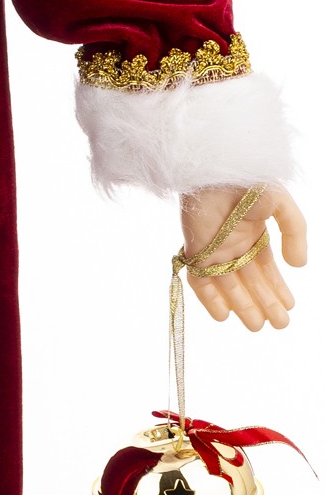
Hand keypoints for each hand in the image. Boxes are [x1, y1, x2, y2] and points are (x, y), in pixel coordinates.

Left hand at [179, 183, 306, 330]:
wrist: (215, 167)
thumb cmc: (249, 179)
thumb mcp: (282, 205)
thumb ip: (295, 232)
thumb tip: (299, 266)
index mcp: (254, 231)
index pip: (265, 267)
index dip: (277, 287)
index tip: (289, 307)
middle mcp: (234, 244)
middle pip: (250, 280)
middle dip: (265, 302)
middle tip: (279, 325)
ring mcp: (214, 248)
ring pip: (230, 285)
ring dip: (243, 306)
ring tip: (257, 327)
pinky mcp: (196, 250)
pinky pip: (201, 281)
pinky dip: (211, 300)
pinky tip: (225, 317)